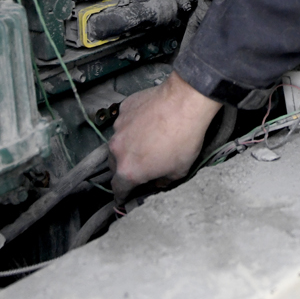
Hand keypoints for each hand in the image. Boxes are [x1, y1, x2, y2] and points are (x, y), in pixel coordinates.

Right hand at [109, 71, 219, 202]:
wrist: (184, 103)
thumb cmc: (183, 138)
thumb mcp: (179, 171)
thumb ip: (162, 182)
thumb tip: (157, 181)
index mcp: (128, 170)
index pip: (118, 189)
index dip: (121, 195)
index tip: (123, 196)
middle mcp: (117, 149)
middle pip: (115, 165)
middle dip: (125, 168)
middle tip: (140, 166)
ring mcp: (118, 127)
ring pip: (119, 142)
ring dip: (129, 145)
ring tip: (149, 140)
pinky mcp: (124, 109)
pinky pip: (125, 122)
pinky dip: (133, 125)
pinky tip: (150, 121)